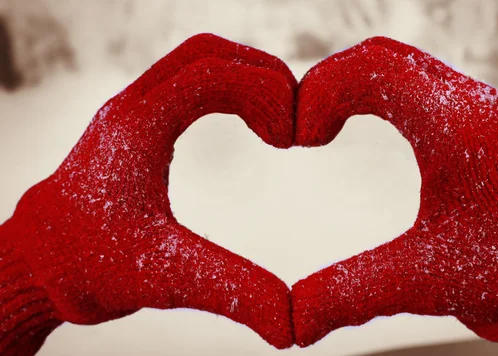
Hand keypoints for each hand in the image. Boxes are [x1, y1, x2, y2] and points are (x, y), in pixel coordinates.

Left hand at [0, 33, 296, 354]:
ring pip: (196, 61)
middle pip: (207, 53)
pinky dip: (226, 87)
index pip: (212, 74)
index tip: (290, 137)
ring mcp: (132, 109)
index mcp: (139, 128)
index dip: (264, 92)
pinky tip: (247, 121)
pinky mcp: (136, 121)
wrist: (39, 264)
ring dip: (244, 76)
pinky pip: (187, 80)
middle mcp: (133, 105)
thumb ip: (232, 291)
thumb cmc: (91, 266)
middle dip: (261, 74)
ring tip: (275, 120)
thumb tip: (291, 324)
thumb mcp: (166, 278)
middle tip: (292, 117)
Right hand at [292, 37, 497, 354]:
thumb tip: (295, 321)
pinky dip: (375, 90)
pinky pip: (413, 78)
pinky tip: (362, 120)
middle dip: (329, 84)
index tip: (300, 138)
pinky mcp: (473, 118)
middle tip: (306, 127)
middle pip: (377, 55)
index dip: (320, 92)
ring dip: (352, 84)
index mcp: (454, 126)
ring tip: (325, 125)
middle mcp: (466, 102)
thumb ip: (354, 293)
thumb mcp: (426, 281)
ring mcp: (472, 105)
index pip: (370, 71)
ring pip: (396, 61)